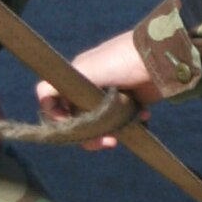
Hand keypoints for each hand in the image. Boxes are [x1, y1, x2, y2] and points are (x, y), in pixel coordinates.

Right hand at [36, 28, 160, 151]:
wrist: (158, 59)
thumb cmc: (119, 62)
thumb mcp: (85, 70)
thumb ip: (59, 85)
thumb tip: (42, 100)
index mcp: (76, 77)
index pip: (52, 100)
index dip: (56, 117)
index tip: (71, 127)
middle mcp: (89, 86)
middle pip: (76, 118)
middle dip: (87, 133)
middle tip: (105, 141)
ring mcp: (110, 96)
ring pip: (99, 124)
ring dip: (108, 132)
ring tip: (121, 136)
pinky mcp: (129, 102)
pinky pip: (120, 121)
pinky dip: (128, 123)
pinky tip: (142, 118)